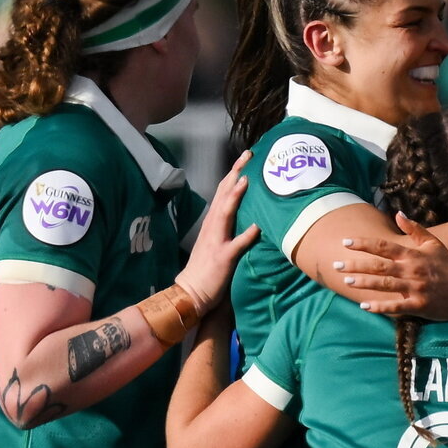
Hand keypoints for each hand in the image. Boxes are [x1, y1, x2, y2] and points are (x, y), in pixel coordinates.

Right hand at [175, 151, 259, 314]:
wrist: (190, 293)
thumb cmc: (206, 269)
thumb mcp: (217, 242)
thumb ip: (228, 227)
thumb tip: (246, 215)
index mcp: (213, 223)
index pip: (223, 192)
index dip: (234, 173)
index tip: (246, 156)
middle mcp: (213, 227)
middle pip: (223, 194)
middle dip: (235, 173)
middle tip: (248, 154)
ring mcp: (216, 241)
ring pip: (225, 214)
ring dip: (235, 196)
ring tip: (247, 180)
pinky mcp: (222, 258)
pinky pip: (235, 245)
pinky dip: (246, 235)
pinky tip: (257, 227)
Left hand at [336, 213, 447, 319]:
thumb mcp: (434, 244)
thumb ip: (415, 229)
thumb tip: (398, 214)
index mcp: (413, 254)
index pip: (383, 246)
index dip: (363, 244)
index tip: (345, 242)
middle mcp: (411, 270)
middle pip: (378, 265)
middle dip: (355, 264)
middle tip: (336, 264)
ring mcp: (415, 288)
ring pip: (384, 284)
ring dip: (363, 283)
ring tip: (346, 281)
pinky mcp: (419, 305)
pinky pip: (396, 306)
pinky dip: (380, 307)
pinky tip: (364, 306)